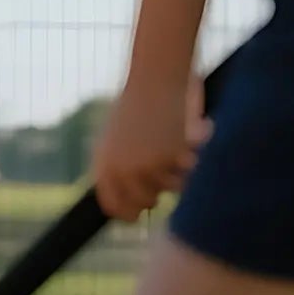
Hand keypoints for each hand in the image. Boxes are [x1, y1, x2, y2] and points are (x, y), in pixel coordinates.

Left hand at [92, 71, 208, 221]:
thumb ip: (115, 170)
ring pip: (170, 189)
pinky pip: (186, 172)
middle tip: (162, 171)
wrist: (153, 80)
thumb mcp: (113, 139)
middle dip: (156, 192)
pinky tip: (184, 138)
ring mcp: (147, 167)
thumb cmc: (134, 106)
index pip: (114, 206)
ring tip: (170, 145)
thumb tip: (122, 205)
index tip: (138, 214)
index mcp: (104, 166)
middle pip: (145, 203)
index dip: (128, 213)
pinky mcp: (170, 158)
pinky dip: (190, 158)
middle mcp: (122, 172)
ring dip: (176, 172)